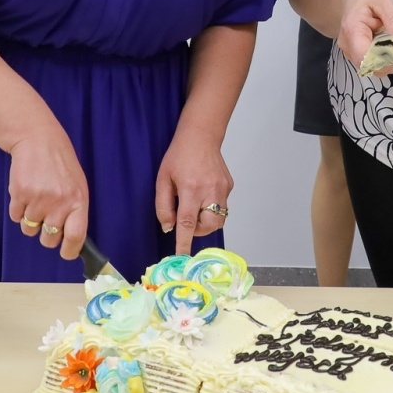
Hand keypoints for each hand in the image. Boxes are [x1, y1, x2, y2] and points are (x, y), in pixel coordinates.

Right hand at [7, 121, 90, 259]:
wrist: (38, 140)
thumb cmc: (60, 165)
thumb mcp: (77, 185)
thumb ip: (75, 211)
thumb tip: (71, 239)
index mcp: (78, 201)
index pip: (76, 237)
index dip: (70, 250)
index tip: (65, 252)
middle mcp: (59, 203)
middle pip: (49, 240)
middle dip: (46, 235)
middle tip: (46, 217)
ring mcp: (38, 200)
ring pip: (29, 230)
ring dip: (30, 220)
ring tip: (36, 198)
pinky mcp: (19, 195)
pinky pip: (15, 217)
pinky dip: (18, 210)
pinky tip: (25, 192)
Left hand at [155, 126, 232, 255]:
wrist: (201, 136)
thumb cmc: (179, 156)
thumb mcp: (163, 179)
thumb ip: (163, 206)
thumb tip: (168, 227)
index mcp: (190, 188)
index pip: (188, 222)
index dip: (185, 241)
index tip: (183, 256)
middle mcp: (210, 190)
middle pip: (208, 225)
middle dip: (198, 230)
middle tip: (188, 220)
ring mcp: (223, 188)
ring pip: (218, 219)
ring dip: (206, 221)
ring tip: (196, 207)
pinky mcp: (229, 186)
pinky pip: (222, 206)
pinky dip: (212, 207)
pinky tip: (204, 192)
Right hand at [334, 0, 392, 75]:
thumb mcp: (383, 0)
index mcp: (353, 31)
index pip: (366, 59)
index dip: (386, 61)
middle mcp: (347, 45)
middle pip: (370, 66)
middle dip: (390, 61)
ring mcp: (349, 51)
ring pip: (371, 67)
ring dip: (387, 60)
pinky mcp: (354, 54)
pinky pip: (370, 63)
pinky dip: (382, 58)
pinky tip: (386, 44)